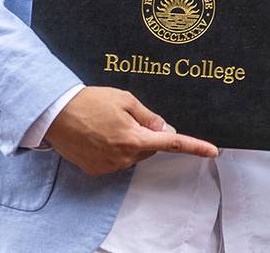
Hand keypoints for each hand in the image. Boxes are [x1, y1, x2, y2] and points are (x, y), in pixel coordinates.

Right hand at [44, 86, 216, 175]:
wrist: (56, 114)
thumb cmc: (91, 102)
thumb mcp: (126, 100)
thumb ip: (149, 117)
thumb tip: (165, 128)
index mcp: (134, 138)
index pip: (171, 143)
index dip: (194, 147)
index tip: (213, 152)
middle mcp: (123, 157)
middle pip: (150, 147)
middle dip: (146, 134)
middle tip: (127, 117)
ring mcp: (108, 166)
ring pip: (133, 155)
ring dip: (130, 142)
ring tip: (108, 124)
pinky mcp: (96, 170)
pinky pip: (116, 160)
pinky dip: (115, 149)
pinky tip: (100, 135)